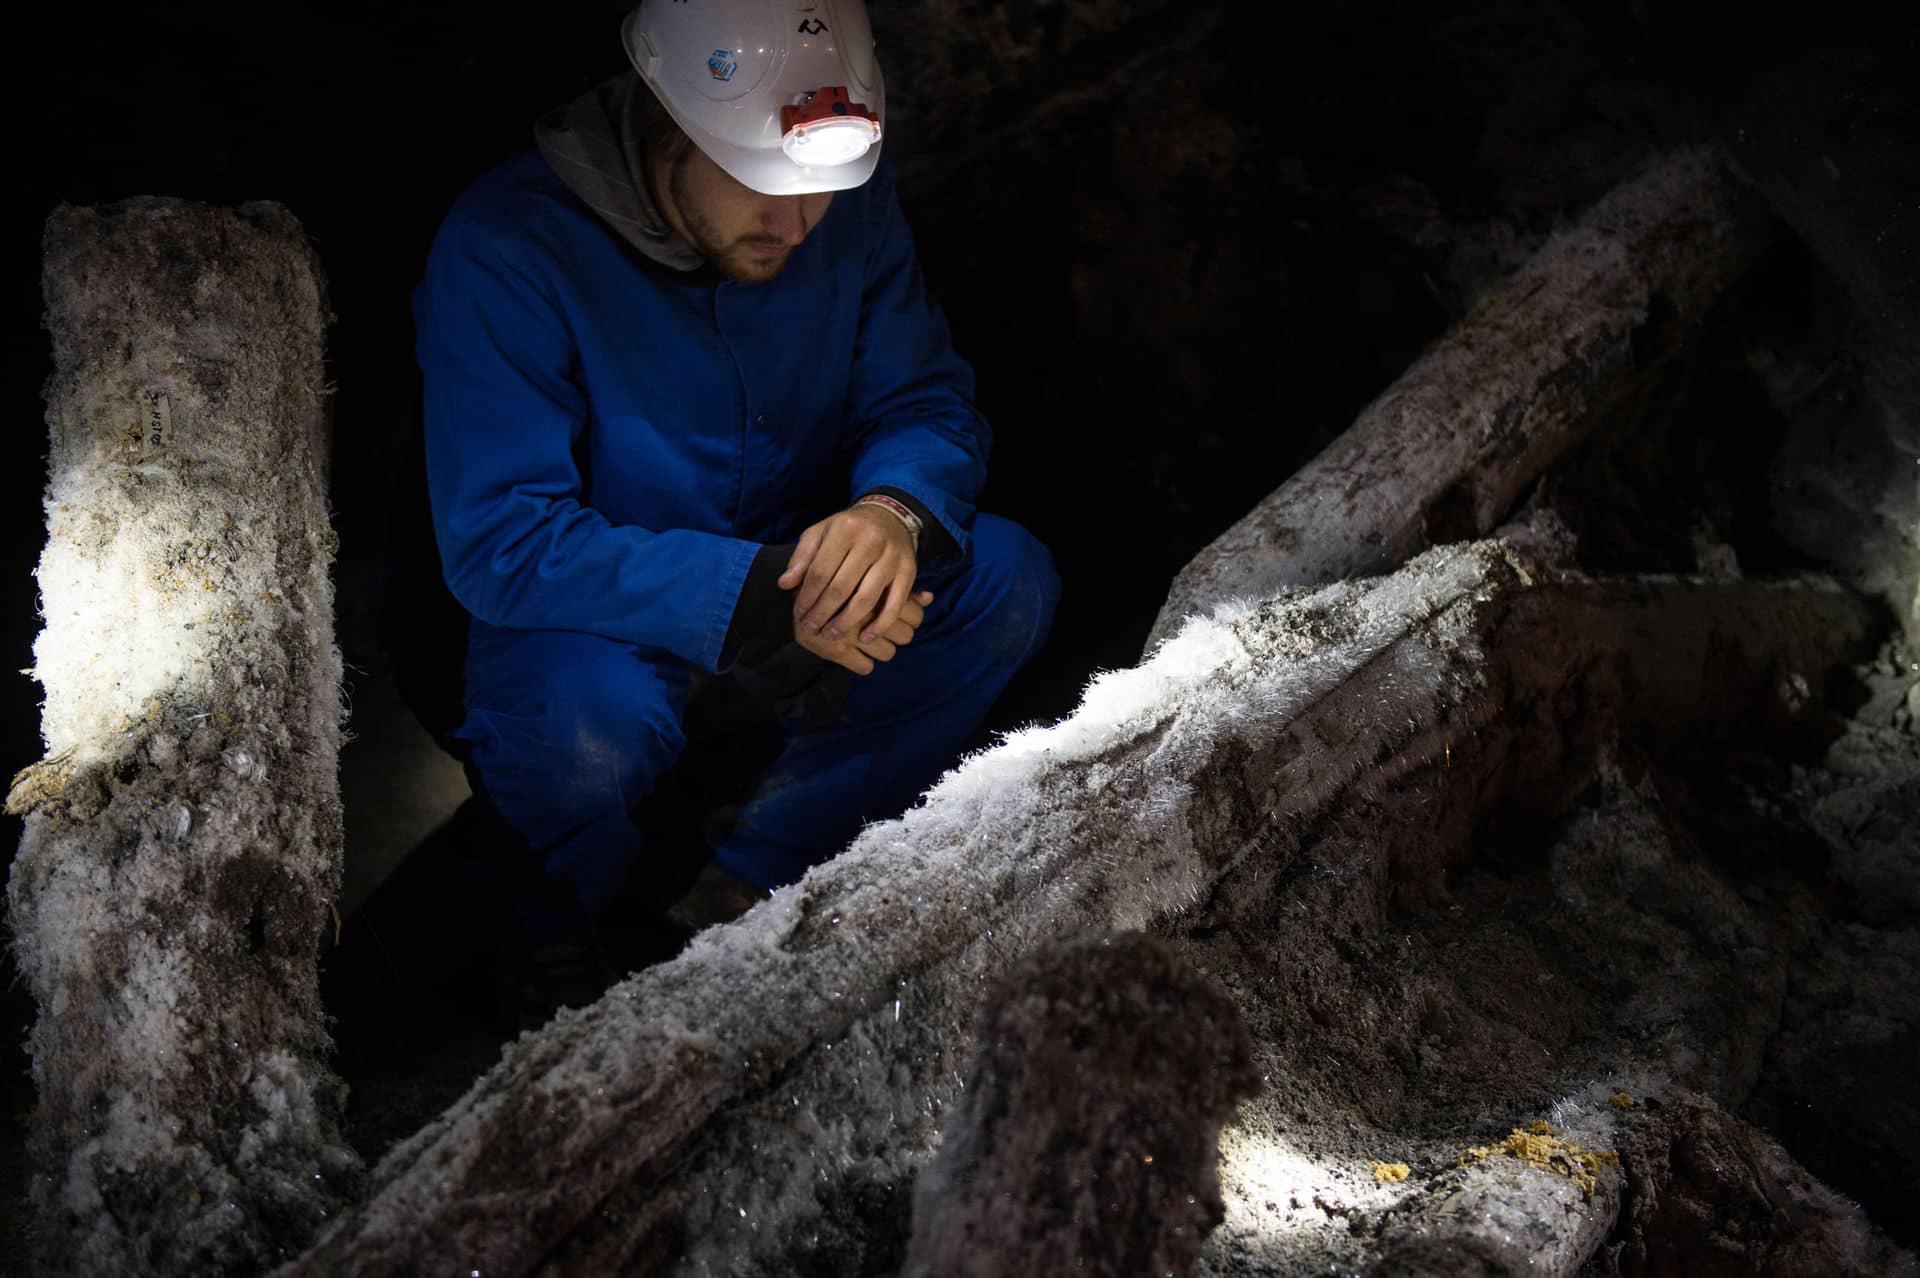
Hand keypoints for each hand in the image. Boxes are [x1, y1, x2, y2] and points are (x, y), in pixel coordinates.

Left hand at [782, 504, 921, 643]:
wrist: (890, 517)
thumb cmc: (848, 529)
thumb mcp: (820, 533)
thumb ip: (802, 557)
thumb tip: (785, 584)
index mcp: (844, 529)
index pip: (820, 571)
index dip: (807, 597)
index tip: (798, 613)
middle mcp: (870, 541)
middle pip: (840, 588)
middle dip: (822, 613)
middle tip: (810, 628)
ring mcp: (892, 558)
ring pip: (866, 599)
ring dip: (846, 622)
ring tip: (830, 634)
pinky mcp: (909, 572)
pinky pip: (895, 605)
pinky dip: (880, 626)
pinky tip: (865, 637)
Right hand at [793, 589, 933, 674]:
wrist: (784, 597)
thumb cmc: (829, 580)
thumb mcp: (861, 570)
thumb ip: (895, 584)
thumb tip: (930, 597)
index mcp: (875, 587)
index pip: (914, 613)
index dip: (910, 617)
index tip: (896, 615)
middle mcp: (867, 611)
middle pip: (906, 636)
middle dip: (897, 634)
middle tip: (882, 628)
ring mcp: (852, 633)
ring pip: (889, 654)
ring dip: (881, 649)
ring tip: (867, 640)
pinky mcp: (837, 651)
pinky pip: (866, 668)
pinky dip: (862, 663)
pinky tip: (854, 652)